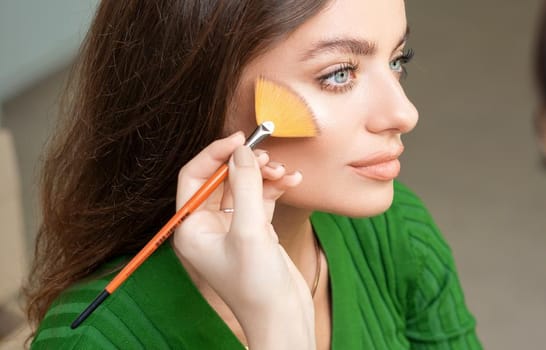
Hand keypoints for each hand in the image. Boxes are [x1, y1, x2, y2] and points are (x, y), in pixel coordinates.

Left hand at [172, 132, 314, 348]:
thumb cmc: (257, 285)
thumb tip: (242, 151)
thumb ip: (246, 186)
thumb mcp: (250, 231)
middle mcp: (207, 227)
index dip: (215, 154)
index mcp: (191, 229)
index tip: (240, 139)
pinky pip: (260, 199)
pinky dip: (275, 188)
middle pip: (221, 179)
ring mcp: (231, 229)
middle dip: (245, 165)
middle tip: (268, 155)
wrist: (282, 317)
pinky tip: (292, 182)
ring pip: (244, 186)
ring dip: (264, 175)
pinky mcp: (254, 233)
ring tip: (284, 172)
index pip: (194, 177)